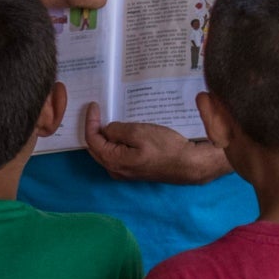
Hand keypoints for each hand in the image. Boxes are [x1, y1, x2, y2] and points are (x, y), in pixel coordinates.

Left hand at [82, 104, 231, 184]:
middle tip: (96, 111)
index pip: (93, 140)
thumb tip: (107, 130)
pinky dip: (114, 142)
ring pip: (106, 151)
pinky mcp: (134, 170)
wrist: (188, 164)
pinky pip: (117, 155)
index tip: (94, 105)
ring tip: (105, 118)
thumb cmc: (165, 148)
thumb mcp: (138, 132)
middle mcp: (115, 170)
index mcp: (114, 161)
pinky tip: (120, 131)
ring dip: (104, 135)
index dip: (90, 121)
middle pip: (96, 148)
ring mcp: (125, 172)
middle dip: (94, 129)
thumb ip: (117, 130)